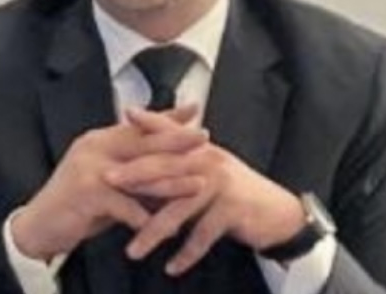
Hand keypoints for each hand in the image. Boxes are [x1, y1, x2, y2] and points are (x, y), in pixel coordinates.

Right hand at [10, 105, 207, 260]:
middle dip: (177, 141)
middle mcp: (94, 147)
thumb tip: (168, 170)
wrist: (38, 225)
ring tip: (198, 184)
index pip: (138, 125)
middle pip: (143, 142)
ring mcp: (88, 167)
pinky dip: (143, 217)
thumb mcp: (106, 182)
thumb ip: (132, 173)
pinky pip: (123, 203)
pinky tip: (162, 226)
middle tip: (205, 137)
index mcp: (99, 140)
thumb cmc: (76, 205)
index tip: (194, 109)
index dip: (166, 116)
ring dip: (172, 181)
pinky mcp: (85, 191)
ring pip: (140, 173)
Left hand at [107, 107, 305, 275]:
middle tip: (107, 184)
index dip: (146, 123)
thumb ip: (179, 164)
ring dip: (153, 232)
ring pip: (179, 208)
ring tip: (133, 250)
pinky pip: (202, 234)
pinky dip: (186, 254)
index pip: (169, 133)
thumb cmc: (235, 193)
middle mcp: (209, 161)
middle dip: (134, 177)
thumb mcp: (207, 171)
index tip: (120, 118)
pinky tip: (171, 267)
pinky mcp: (232, 209)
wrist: (278, 213)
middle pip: (165, 168)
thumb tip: (139, 164)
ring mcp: (221, 184)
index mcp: (200, 150)